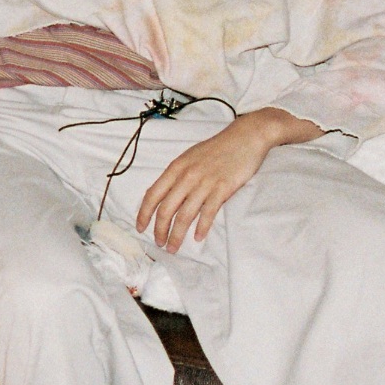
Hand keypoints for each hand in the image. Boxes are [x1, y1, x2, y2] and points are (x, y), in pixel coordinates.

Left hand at [135, 110, 295, 249]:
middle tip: (159, 244)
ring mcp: (204, 183)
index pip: (152, 195)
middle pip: (166, 209)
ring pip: (185, 215)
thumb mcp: (189, 157)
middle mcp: (186, 176)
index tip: (140, 228)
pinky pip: (208, 212)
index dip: (144, 214)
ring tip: (173, 247)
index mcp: (175, 168)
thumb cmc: (216, 148)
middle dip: (160, 230)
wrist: (245, 137)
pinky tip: (197, 237)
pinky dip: (202, 227)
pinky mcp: (222, 188)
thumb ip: (176, 175)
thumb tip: (163, 196)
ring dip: (177, 234)